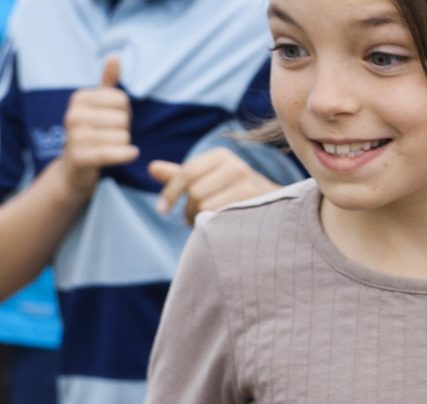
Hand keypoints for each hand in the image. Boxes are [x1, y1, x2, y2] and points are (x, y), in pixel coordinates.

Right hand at [58, 56, 137, 180]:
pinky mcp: (80, 157)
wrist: (74, 168)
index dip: (124, 112)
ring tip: (110, 147)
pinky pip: (113, 152)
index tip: (112, 120)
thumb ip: (108, 82)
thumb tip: (115, 56)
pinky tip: (130, 154)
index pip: (122, 99)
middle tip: (111, 137)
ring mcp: (74, 136)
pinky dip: (126, 154)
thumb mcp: (98, 105)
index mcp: (79, 98)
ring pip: (122, 136)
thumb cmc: (92, 132)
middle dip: (124, 130)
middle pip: (123, 118)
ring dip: (123, 145)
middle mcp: (73, 114)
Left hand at [149, 149, 278, 225]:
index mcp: (221, 155)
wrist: (275, 208)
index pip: (187, 172)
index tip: (162, 209)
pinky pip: (219, 215)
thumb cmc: (234, 194)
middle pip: (195, 191)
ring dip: (199, 219)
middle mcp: (235, 166)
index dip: (170, 192)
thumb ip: (179, 176)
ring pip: (205, 205)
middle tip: (191, 219)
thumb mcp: (206, 180)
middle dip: (188, 210)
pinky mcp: (253, 203)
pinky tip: (218, 225)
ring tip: (206, 222)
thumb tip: (151, 168)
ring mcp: (247, 184)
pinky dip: (213, 224)